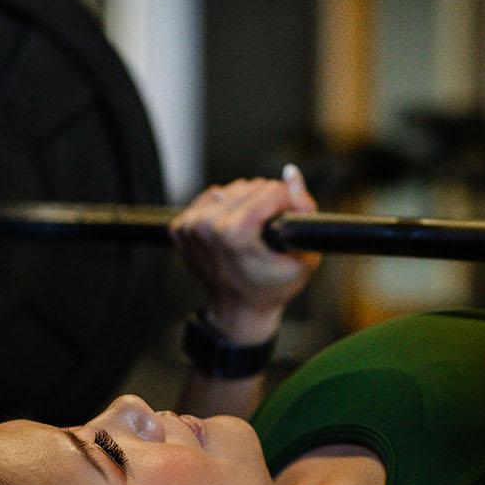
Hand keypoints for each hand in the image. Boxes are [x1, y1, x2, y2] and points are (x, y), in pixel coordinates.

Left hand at [169, 164, 318, 342]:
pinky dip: (224, 208)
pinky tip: (231, 229)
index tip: (292, 217)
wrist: (239, 310)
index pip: (271, 190)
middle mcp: (207, 226)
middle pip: (250, 186)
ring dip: (245, 203)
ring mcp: (190, 227)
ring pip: (230, 190)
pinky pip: (210, 199)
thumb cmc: (271, 289)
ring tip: (252, 230)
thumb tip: (291, 174)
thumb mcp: (304, 257)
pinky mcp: (180, 228)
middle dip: (266, 202)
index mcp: (234, 234)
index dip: (289, 202)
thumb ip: (304, 212)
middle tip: (270, 228)